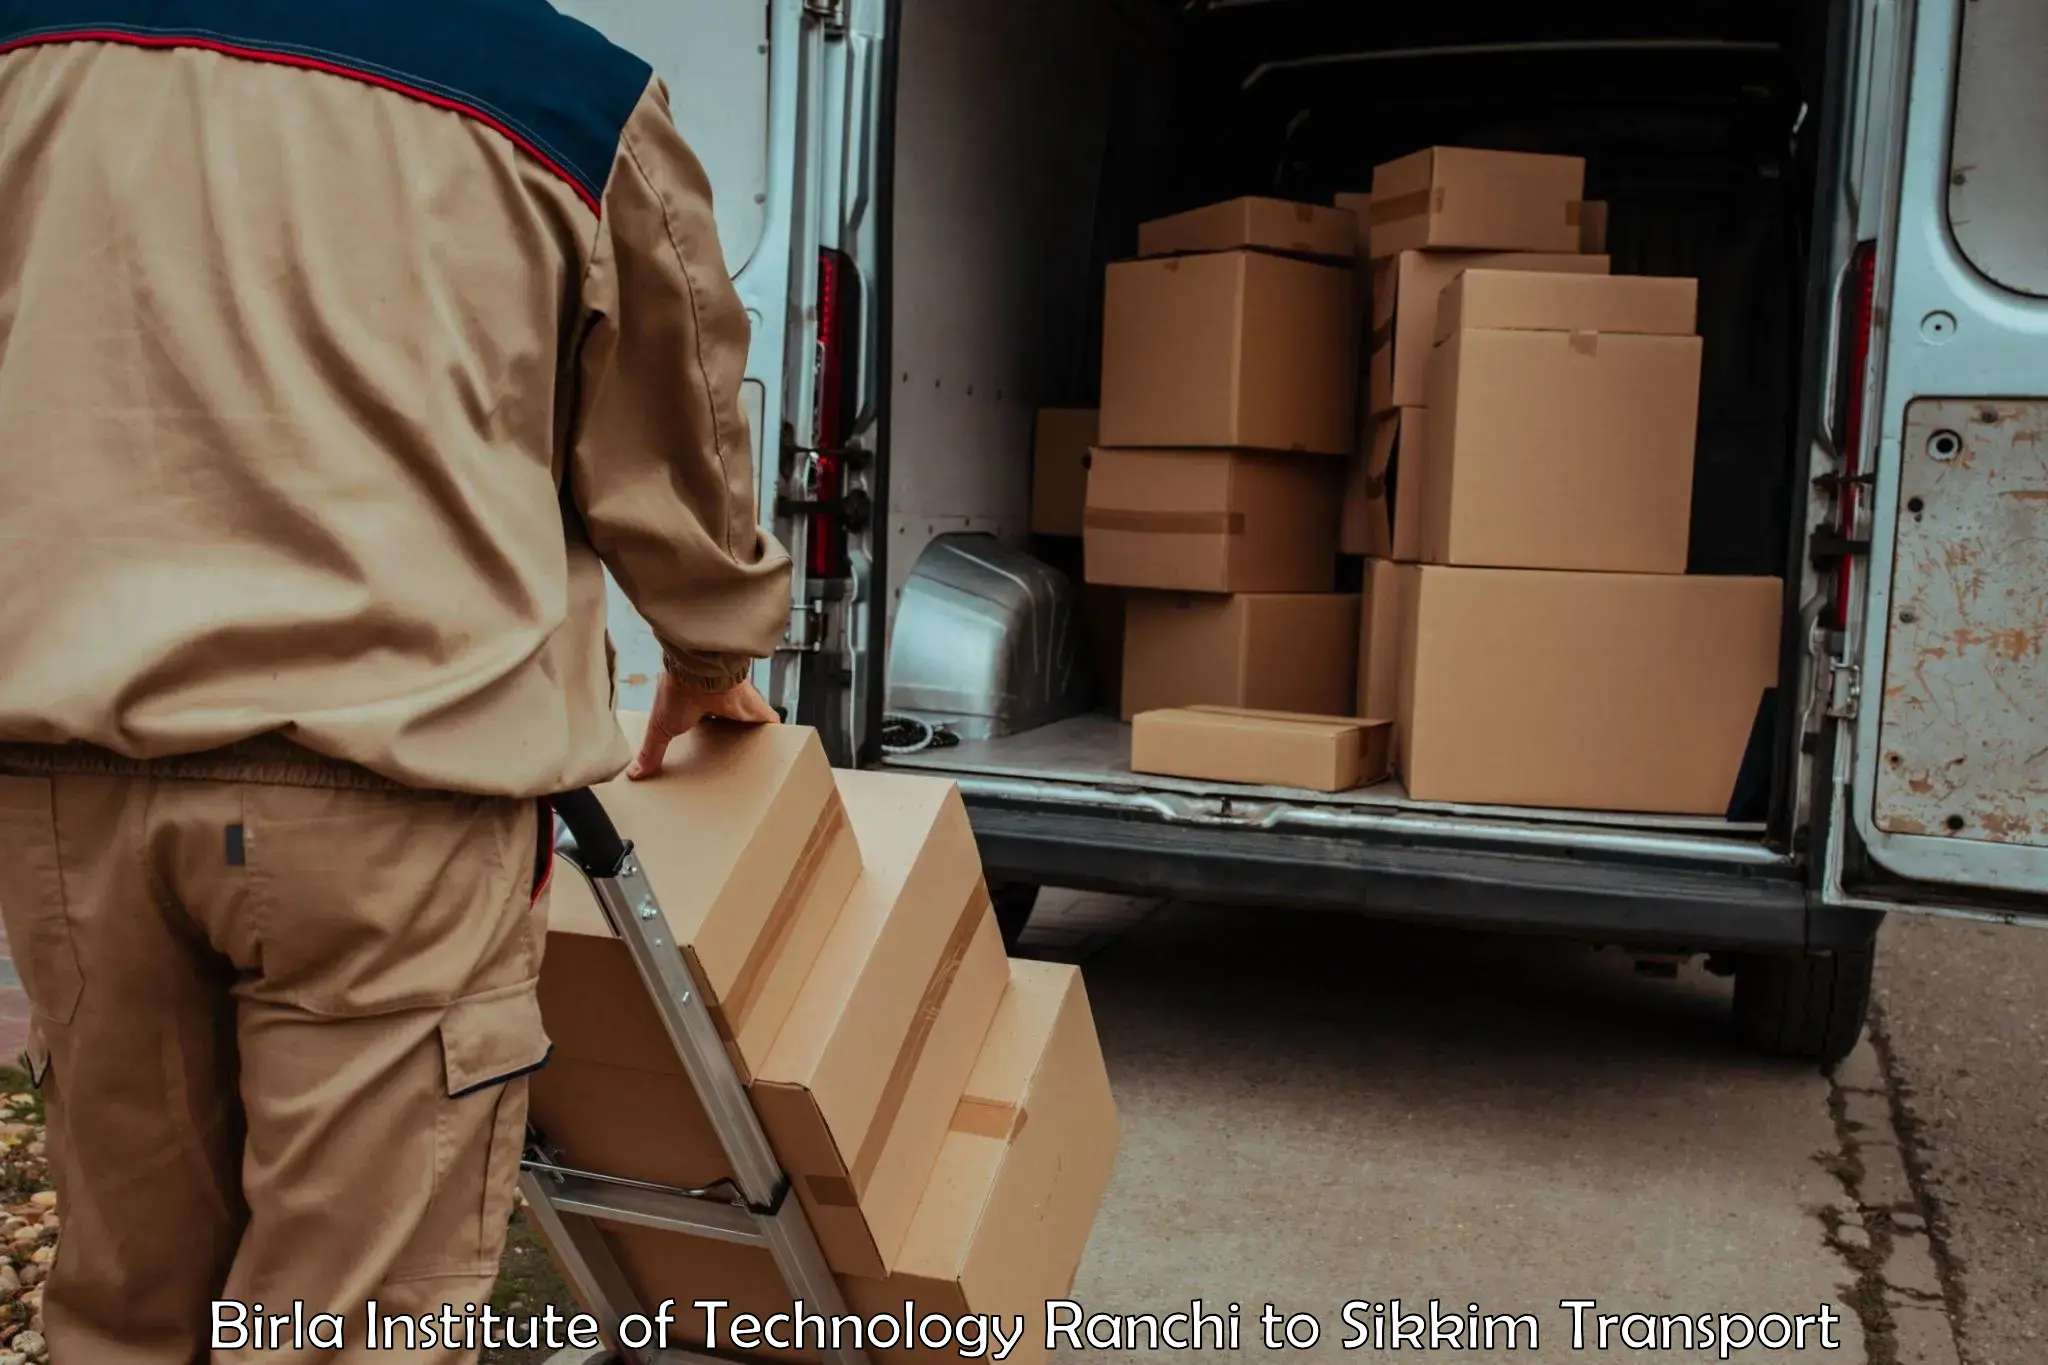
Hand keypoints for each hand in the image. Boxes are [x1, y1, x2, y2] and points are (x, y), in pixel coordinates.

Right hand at [626, 673, 778, 779]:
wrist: (700, 674)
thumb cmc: (677, 692)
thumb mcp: (661, 727)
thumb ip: (652, 751)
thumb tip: (634, 773)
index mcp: (699, 706)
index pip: (705, 723)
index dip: (707, 736)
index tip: (708, 752)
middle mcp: (723, 705)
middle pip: (731, 726)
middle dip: (734, 740)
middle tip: (737, 762)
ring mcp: (742, 707)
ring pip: (752, 726)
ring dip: (756, 739)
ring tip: (760, 760)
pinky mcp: (758, 710)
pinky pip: (773, 723)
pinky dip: (780, 735)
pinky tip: (785, 749)